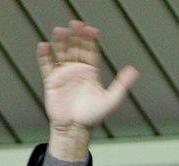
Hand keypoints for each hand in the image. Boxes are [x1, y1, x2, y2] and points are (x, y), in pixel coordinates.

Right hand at [37, 21, 138, 160]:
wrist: (74, 129)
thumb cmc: (93, 117)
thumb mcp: (111, 100)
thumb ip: (122, 84)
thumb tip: (134, 70)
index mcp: (90, 72)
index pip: (90, 51)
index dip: (90, 39)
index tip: (91, 29)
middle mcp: (76, 70)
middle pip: (75, 48)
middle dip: (75, 36)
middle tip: (75, 23)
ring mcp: (63, 74)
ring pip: (61, 53)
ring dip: (60, 41)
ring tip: (60, 30)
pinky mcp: (52, 81)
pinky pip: (47, 65)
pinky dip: (44, 55)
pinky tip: (44, 46)